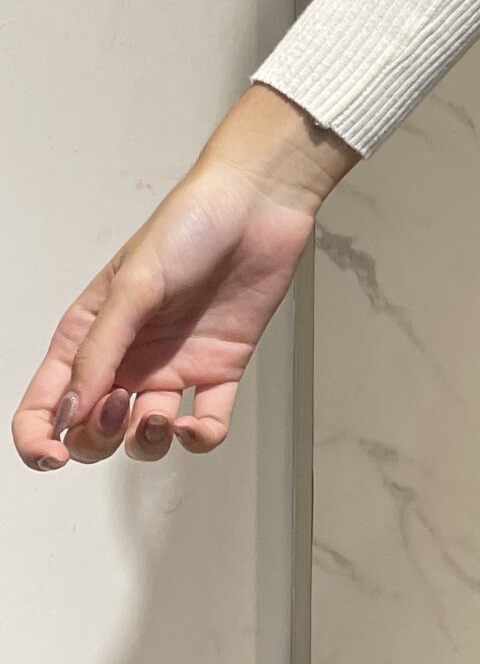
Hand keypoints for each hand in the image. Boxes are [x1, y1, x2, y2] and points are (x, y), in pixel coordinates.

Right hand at [12, 85, 358, 471]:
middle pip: (93, 429)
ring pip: (146, 435)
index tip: (50, 458)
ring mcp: (173, 367)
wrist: (257, 206)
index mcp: (89, 334)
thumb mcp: (132, 285)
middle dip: (97, 437)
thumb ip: (100, 350)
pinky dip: (199, 438)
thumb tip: (69, 411)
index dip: (39, 438)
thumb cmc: (187, 227)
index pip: (48, 401)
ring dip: (146, 442)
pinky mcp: (220, 370)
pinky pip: (207, 424)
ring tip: (161, 420)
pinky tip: (194, 427)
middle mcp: (127, 357)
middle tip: (119, 407)